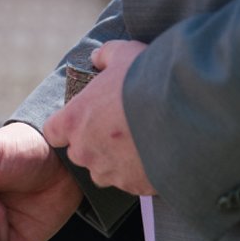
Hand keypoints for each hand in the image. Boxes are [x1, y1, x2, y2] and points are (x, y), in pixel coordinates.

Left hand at [43, 40, 153, 194]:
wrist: (186, 110)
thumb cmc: (149, 79)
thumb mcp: (124, 54)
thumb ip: (105, 56)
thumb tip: (98, 59)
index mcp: (75, 120)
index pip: (54, 131)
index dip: (68, 126)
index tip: (84, 119)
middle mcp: (85, 151)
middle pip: (79, 153)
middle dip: (95, 143)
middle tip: (120, 128)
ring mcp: (109, 171)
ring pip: (105, 171)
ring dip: (117, 161)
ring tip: (142, 142)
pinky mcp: (134, 186)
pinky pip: (131, 182)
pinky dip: (141, 171)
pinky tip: (158, 154)